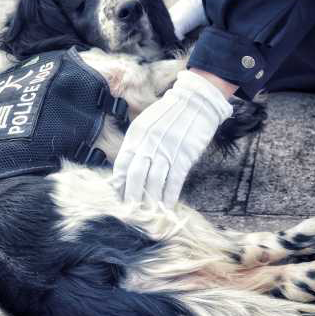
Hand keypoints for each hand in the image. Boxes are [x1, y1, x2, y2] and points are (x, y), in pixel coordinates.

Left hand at [111, 70, 233, 206]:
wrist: (196, 102)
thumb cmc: (169, 114)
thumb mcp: (146, 124)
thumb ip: (136, 145)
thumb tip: (127, 170)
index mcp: (136, 134)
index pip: (121, 164)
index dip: (119, 184)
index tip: (118, 197)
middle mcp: (149, 143)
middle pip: (135, 176)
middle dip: (131, 197)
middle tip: (131, 212)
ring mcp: (167, 150)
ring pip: (154, 182)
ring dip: (150, 200)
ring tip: (148, 214)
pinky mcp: (184, 156)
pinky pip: (174, 180)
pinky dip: (169, 196)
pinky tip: (166, 205)